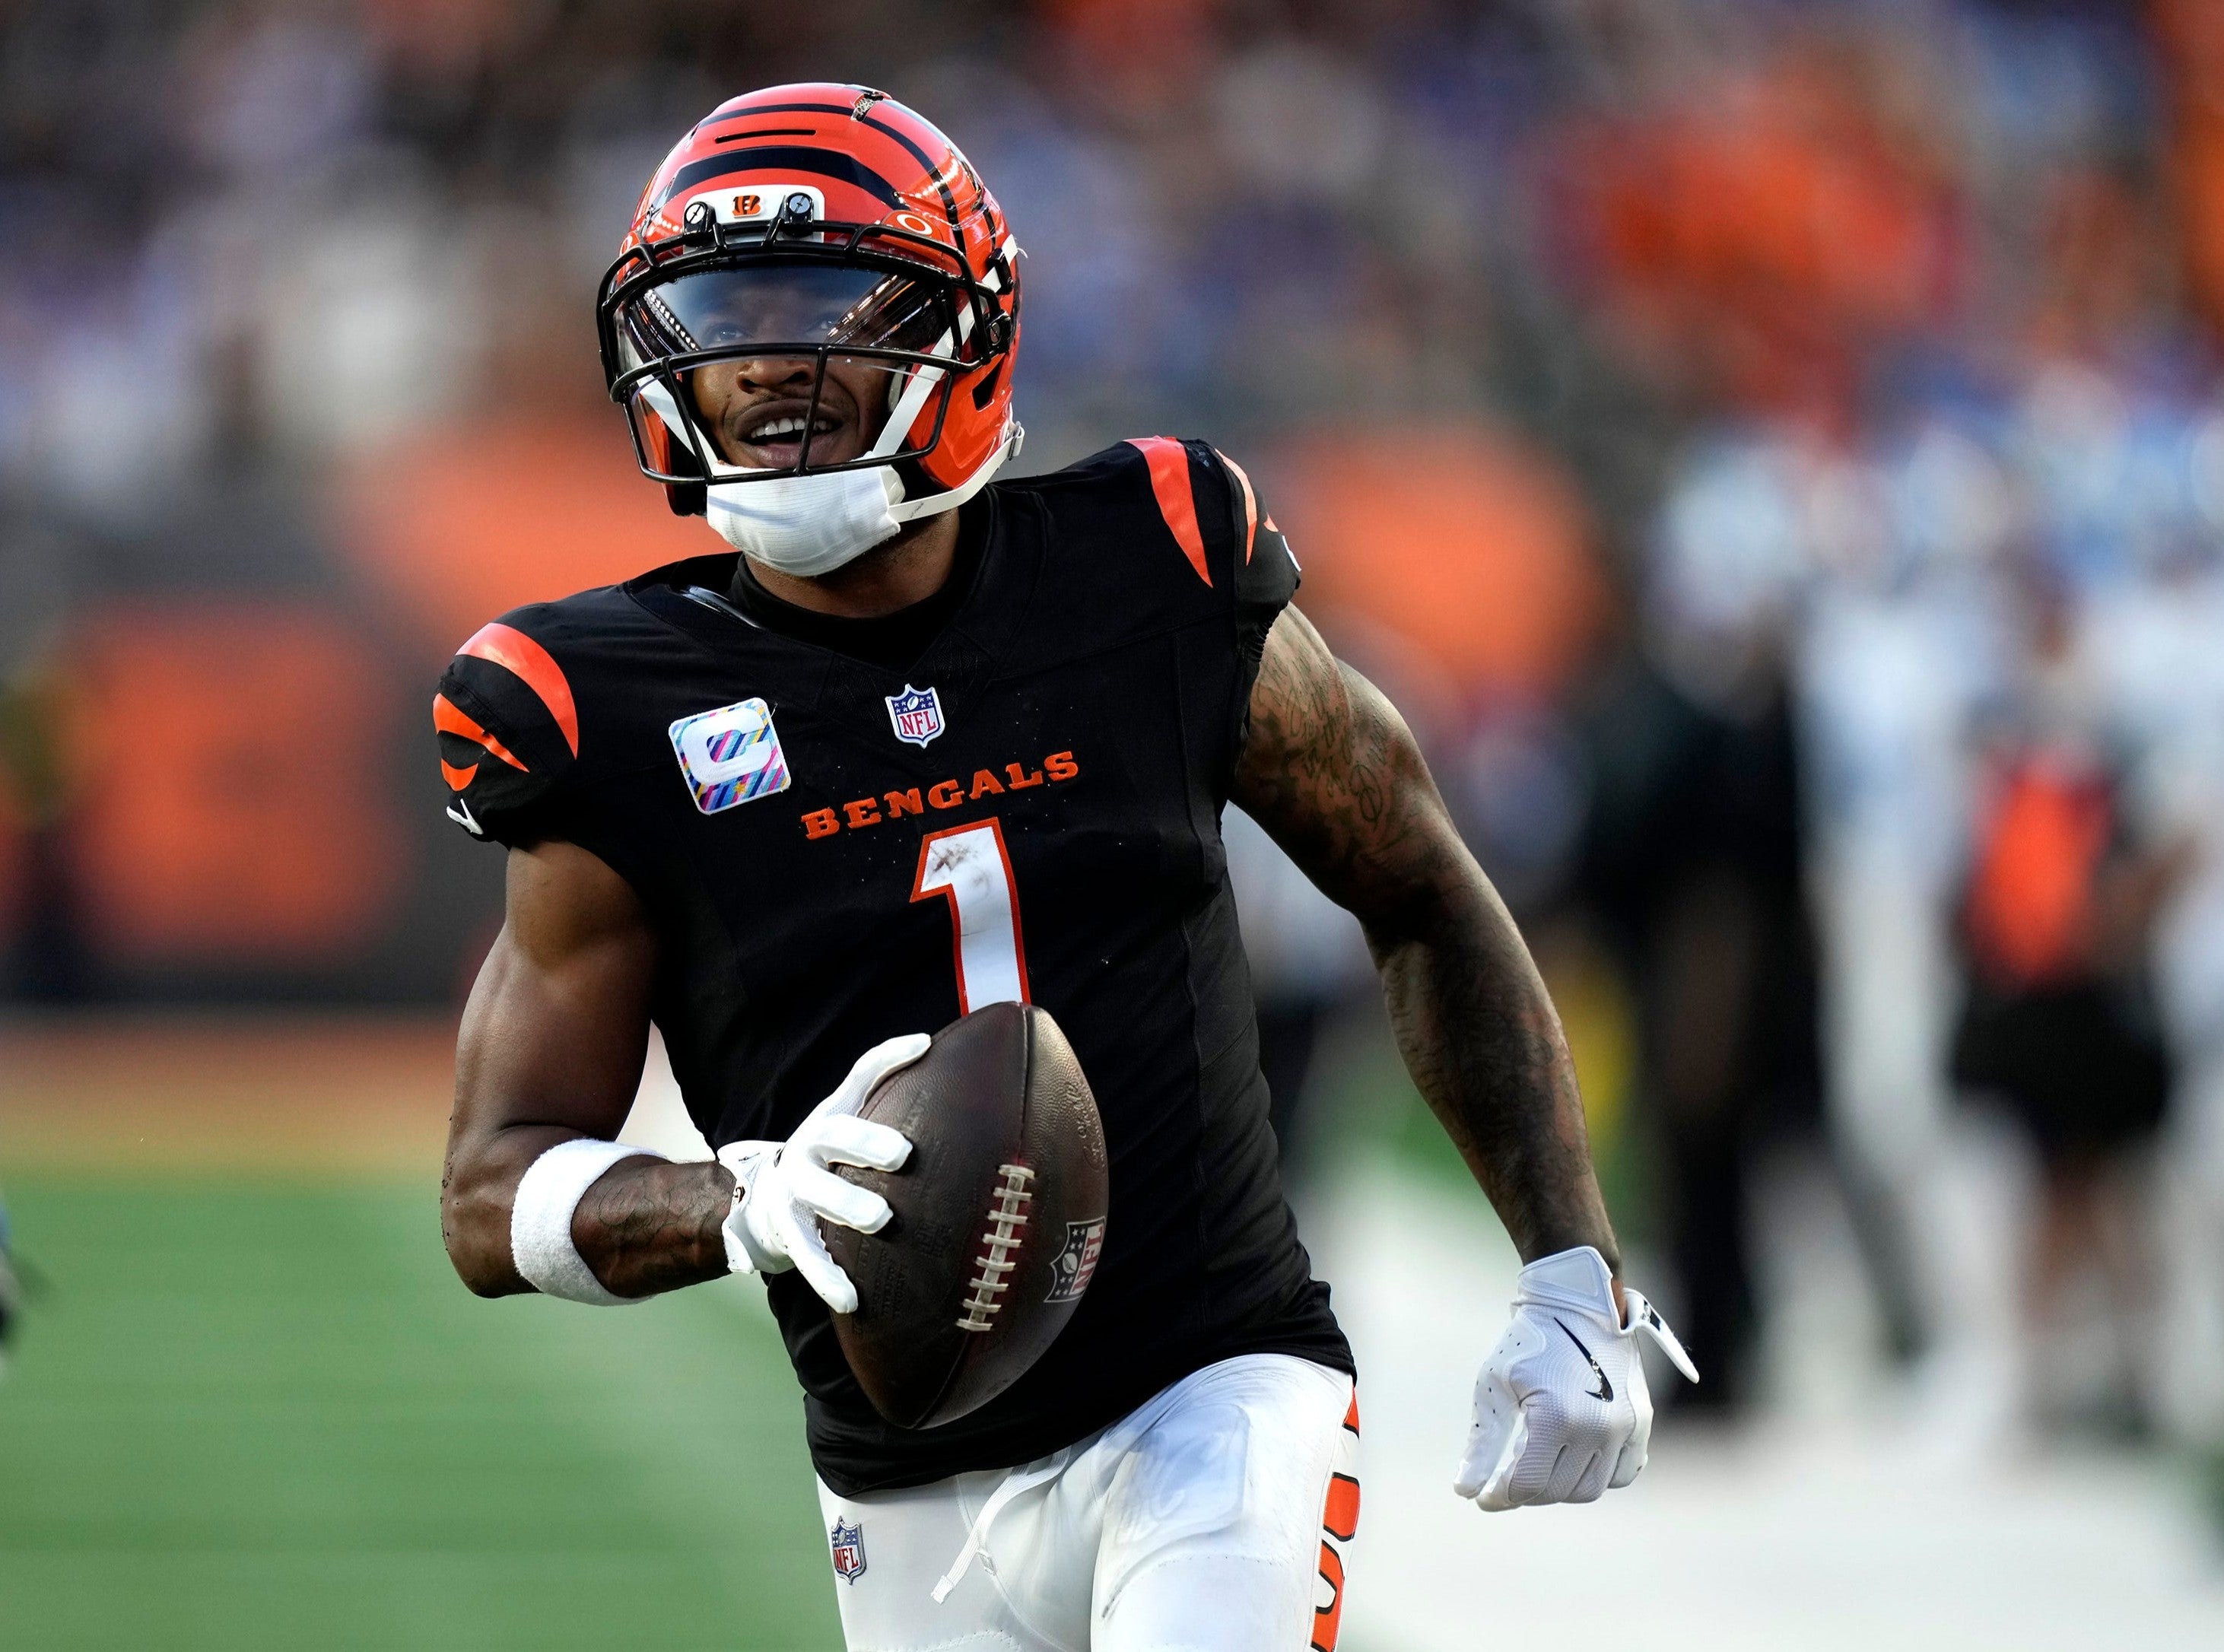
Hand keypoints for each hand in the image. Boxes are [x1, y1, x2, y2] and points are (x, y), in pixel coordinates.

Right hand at [716, 1033, 927, 1312]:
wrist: (765, 1198)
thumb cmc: (828, 1150)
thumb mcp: (846, 1107)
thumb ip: (880, 1073)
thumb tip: (928, 1041)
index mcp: (828, 1119)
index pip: (856, 1085)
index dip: (887, 1065)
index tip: (922, 1056)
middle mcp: (807, 1151)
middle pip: (832, 1140)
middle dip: (865, 1143)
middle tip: (902, 1154)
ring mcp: (795, 1196)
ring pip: (817, 1201)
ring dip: (846, 1207)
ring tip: (879, 1218)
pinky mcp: (791, 1237)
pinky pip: (809, 1259)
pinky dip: (829, 1280)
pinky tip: (852, 1299)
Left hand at [1454, 1245, 1698, 1510]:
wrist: (1577, 1303)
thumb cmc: (1528, 1342)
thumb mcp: (1494, 1387)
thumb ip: (1482, 1444)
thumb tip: (1464, 1492)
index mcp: (1556, 1417)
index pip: (1527, 1484)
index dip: (1500, 1497)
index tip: (1483, 1497)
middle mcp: (1597, 1426)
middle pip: (1557, 1491)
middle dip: (1527, 1493)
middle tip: (1507, 1481)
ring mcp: (1624, 1425)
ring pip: (1591, 1488)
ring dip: (1561, 1488)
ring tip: (1539, 1470)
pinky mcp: (1641, 1420)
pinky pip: (1624, 1471)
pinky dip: (1600, 1476)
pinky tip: (1576, 1463)